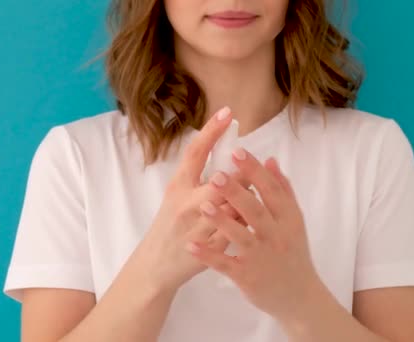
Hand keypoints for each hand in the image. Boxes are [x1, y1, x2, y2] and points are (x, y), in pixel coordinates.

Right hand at [123, 107, 251, 292]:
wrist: (156, 264)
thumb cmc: (171, 223)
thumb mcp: (178, 194)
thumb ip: (200, 176)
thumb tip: (229, 153)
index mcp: (178, 185)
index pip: (195, 152)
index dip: (211, 131)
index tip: (228, 113)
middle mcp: (186, 204)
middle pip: (220, 181)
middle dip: (241, 174)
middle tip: (252, 165)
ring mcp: (197, 227)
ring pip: (232, 208)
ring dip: (247, 200)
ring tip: (257, 196)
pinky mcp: (208, 248)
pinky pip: (235, 231)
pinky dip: (246, 224)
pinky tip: (254, 222)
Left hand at [185, 148, 322, 321]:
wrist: (299, 296)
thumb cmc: (293, 252)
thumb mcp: (293, 221)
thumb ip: (282, 190)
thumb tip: (270, 160)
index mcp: (288, 219)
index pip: (271, 190)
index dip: (254, 171)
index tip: (238, 152)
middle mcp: (276, 236)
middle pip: (255, 211)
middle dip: (236, 192)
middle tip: (218, 175)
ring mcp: (261, 257)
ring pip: (240, 236)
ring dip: (222, 221)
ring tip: (204, 206)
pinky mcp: (247, 276)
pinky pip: (225, 264)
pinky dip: (208, 255)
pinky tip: (192, 245)